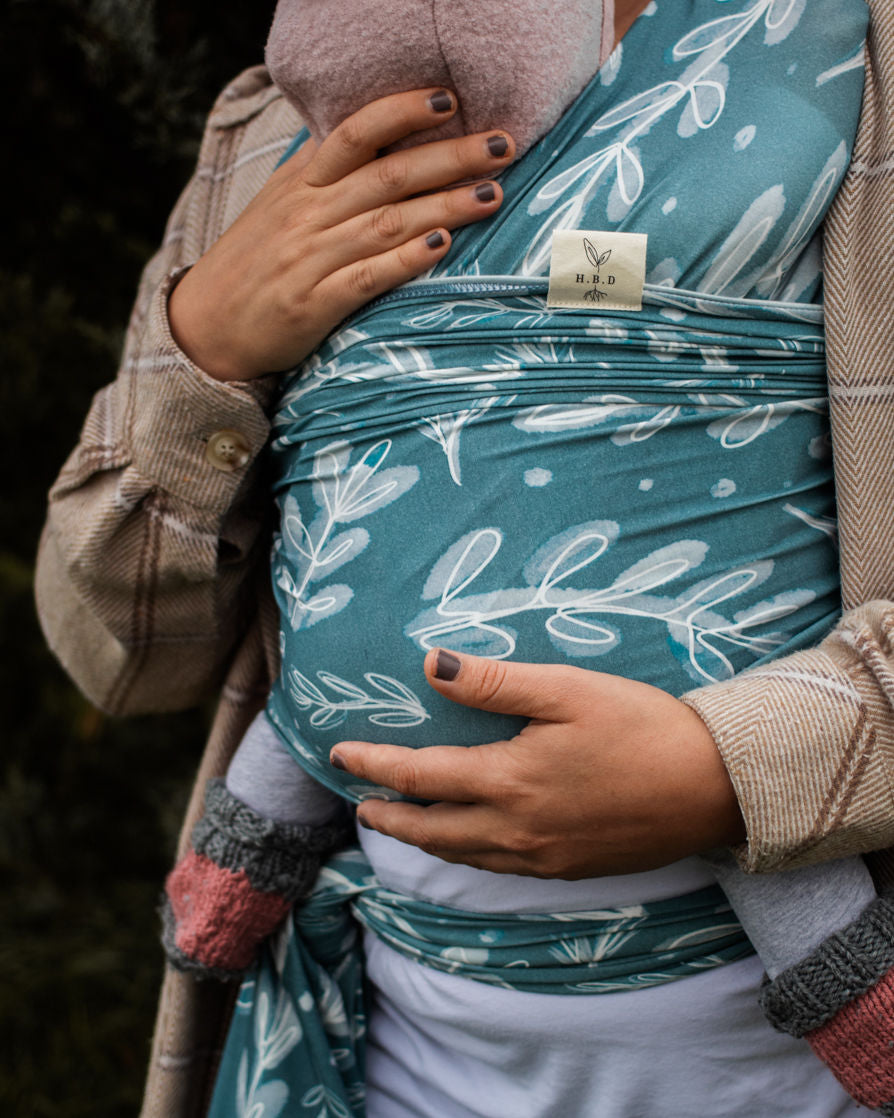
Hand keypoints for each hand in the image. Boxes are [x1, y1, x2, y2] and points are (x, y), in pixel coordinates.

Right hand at [168, 89, 513, 379]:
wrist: (206, 328)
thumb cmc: (254, 264)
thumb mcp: (279, 206)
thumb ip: (323, 175)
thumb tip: (375, 141)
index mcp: (300, 184)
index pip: (354, 133)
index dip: (402, 112)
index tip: (450, 101)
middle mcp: (306, 214)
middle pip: (387, 175)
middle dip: (451, 156)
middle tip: (504, 144)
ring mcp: (310, 259)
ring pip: (387, 222)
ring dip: (445, 205)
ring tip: (492, 193)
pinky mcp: (314, 304)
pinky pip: (368, 276)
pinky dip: (407, 259)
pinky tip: (443, 245)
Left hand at [330, 650, 745, 878]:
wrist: (716, 788)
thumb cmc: (642, 728)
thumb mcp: (567, 690)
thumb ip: (493, 681)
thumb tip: (428, 663)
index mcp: (508, 782)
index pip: (418, 775)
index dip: (373, 764)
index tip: (339, 753)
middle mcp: (515, 830)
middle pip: (429, 829)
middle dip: (386, 816)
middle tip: (358, 804)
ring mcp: (542, 857)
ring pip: (461, 854)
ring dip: (422, 838)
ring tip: (399, 822)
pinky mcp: (568, 869)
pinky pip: (496, 867)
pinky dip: (464, 853)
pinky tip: (468, 840)